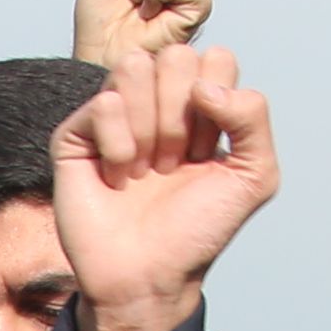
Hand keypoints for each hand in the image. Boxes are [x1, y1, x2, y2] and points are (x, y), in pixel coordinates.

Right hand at [52, 46, 278, 330]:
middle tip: (174, 164)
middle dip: (182, 116)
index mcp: (199, 102)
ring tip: (146, 168)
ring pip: (134, 66)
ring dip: (149, 127)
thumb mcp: (255, 176)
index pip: (214, 57)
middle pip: (176, 56)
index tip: (206, 154)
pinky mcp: (76, 133)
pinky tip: (117, 177)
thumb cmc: (198, 230)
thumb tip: (204, 87)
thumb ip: (254, 117)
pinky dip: (118, 146)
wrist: (150, 275)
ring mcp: (113, 113)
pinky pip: (104, 104)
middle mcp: (155, 101)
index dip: (217, 108)